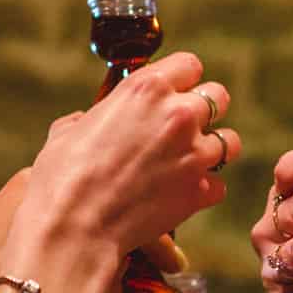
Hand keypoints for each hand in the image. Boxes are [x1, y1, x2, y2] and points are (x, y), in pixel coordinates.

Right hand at [21, 51, 237, 254]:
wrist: (75, 227)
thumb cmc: (62, 178)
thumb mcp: (66, 132)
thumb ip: (87, 119)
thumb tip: (84, 122)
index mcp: (146, 88)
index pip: (190, 65)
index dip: (182, 81)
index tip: (174, 95)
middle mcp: (178, 114)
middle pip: (218, 96)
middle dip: (205, 111)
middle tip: (185, 130)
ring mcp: (194, 153)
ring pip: (229, 141)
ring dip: (213, 150)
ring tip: (189, 163)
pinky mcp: (200, 190)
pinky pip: (219, 185)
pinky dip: (204, 190)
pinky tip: (181, 196)